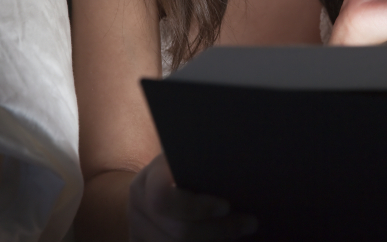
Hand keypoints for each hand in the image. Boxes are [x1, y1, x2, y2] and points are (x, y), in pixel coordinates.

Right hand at [129, 154, 257, 240]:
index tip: (227, 206)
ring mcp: (137, 226)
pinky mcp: (141, 240)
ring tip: (239, 231)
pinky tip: (222, 239)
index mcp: (152, 175)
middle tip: (250, 223)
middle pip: (177, 232)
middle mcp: (138, 201)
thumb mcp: (195, 154)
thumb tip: (243, 167)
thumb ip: (207, 163)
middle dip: (218, 230)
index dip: (197, 207)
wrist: (165, 176)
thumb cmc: (191, 160)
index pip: (163, 198)